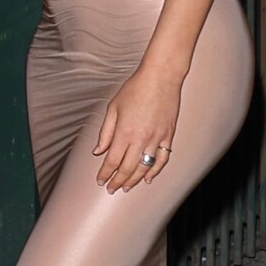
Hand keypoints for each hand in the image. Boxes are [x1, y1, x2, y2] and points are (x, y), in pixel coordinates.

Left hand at [92, 65, 179, 192]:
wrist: (161, 77)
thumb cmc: (135, 89)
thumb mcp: (113, 108)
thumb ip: (105, 133)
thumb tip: (98, 151)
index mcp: (124, 132)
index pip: (112, 161)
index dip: (105, 174)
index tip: (100, 180)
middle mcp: (141, 138)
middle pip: (127, 169)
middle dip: (117, 181)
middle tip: (111, 188)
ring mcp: (156, 139)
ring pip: (144, 168)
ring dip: (134, 180)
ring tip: (126, 187)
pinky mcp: (168, 136)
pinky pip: (162, 159)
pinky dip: (155, 171)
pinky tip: (148, 178)